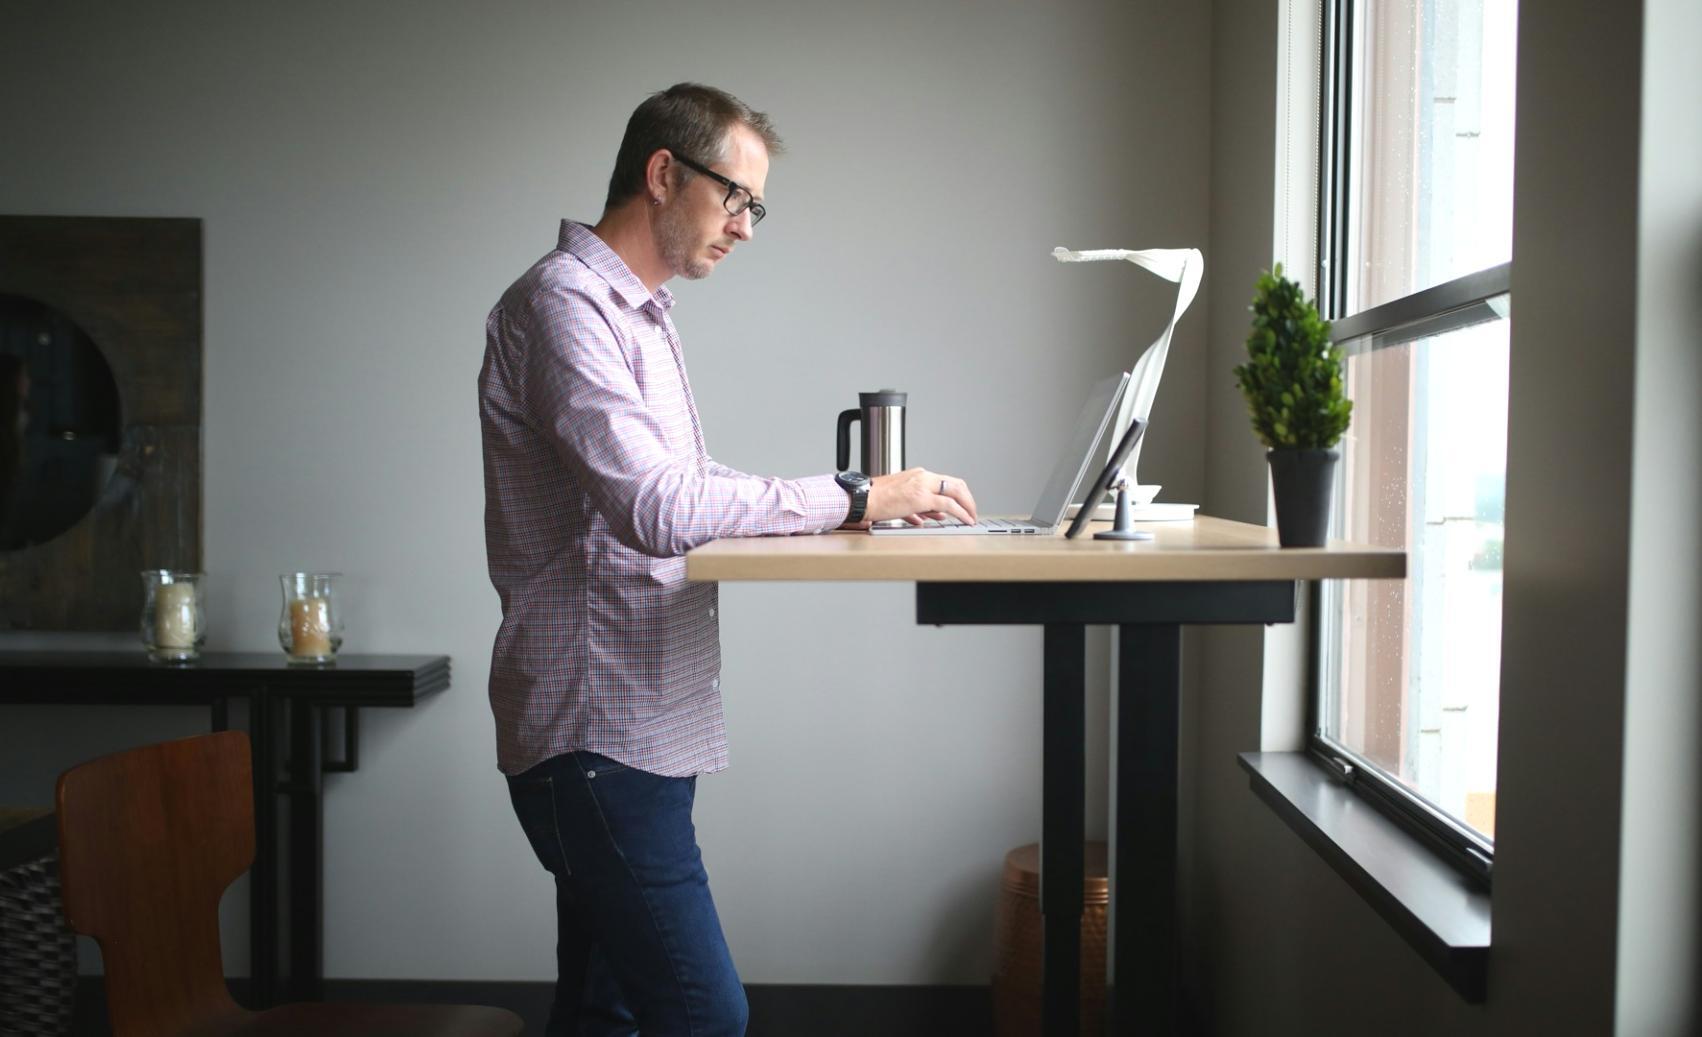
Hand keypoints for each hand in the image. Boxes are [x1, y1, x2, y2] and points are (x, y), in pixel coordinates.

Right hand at [850, 468, 977, 527]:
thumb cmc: (876, 500)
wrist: (862, 498)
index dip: (960, 493)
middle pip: (956, 484)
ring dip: (968, 506)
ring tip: (971, 517)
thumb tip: (934, 516)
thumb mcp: (902, 501)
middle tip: (972, 511)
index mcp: (918, 475)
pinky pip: (949, 505)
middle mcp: (923, 477)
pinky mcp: (921, 498)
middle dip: (968, 499)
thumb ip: (920, 508)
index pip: (947, 481)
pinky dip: (961, 513)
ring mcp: (923, 486)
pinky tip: (965, 520)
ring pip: (956, 493)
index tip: (965, 503)